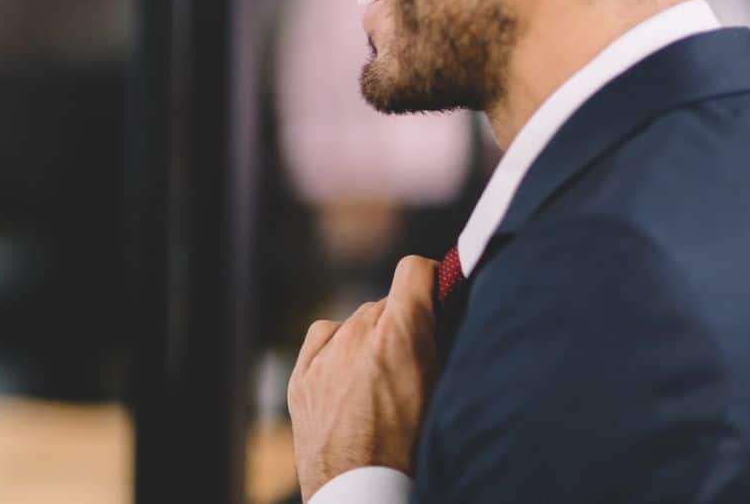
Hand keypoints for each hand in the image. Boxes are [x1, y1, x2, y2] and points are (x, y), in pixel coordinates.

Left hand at [287, 256, 438, 497]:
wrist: (362, 495)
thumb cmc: (414, 454)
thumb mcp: (445, 394)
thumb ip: (443, 344)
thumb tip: (448, 312)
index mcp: (399, 335)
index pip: (414, 270)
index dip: (429, 280)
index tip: (437, 295)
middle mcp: (357, 335)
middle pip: (385, 304)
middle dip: (400, 323)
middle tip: (413, 359)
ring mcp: (324, 355)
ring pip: (355, 324)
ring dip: (370, 340)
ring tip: (381, 383)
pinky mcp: (301, 376)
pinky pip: (324, 340)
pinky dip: (338, 350)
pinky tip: (350, 380)